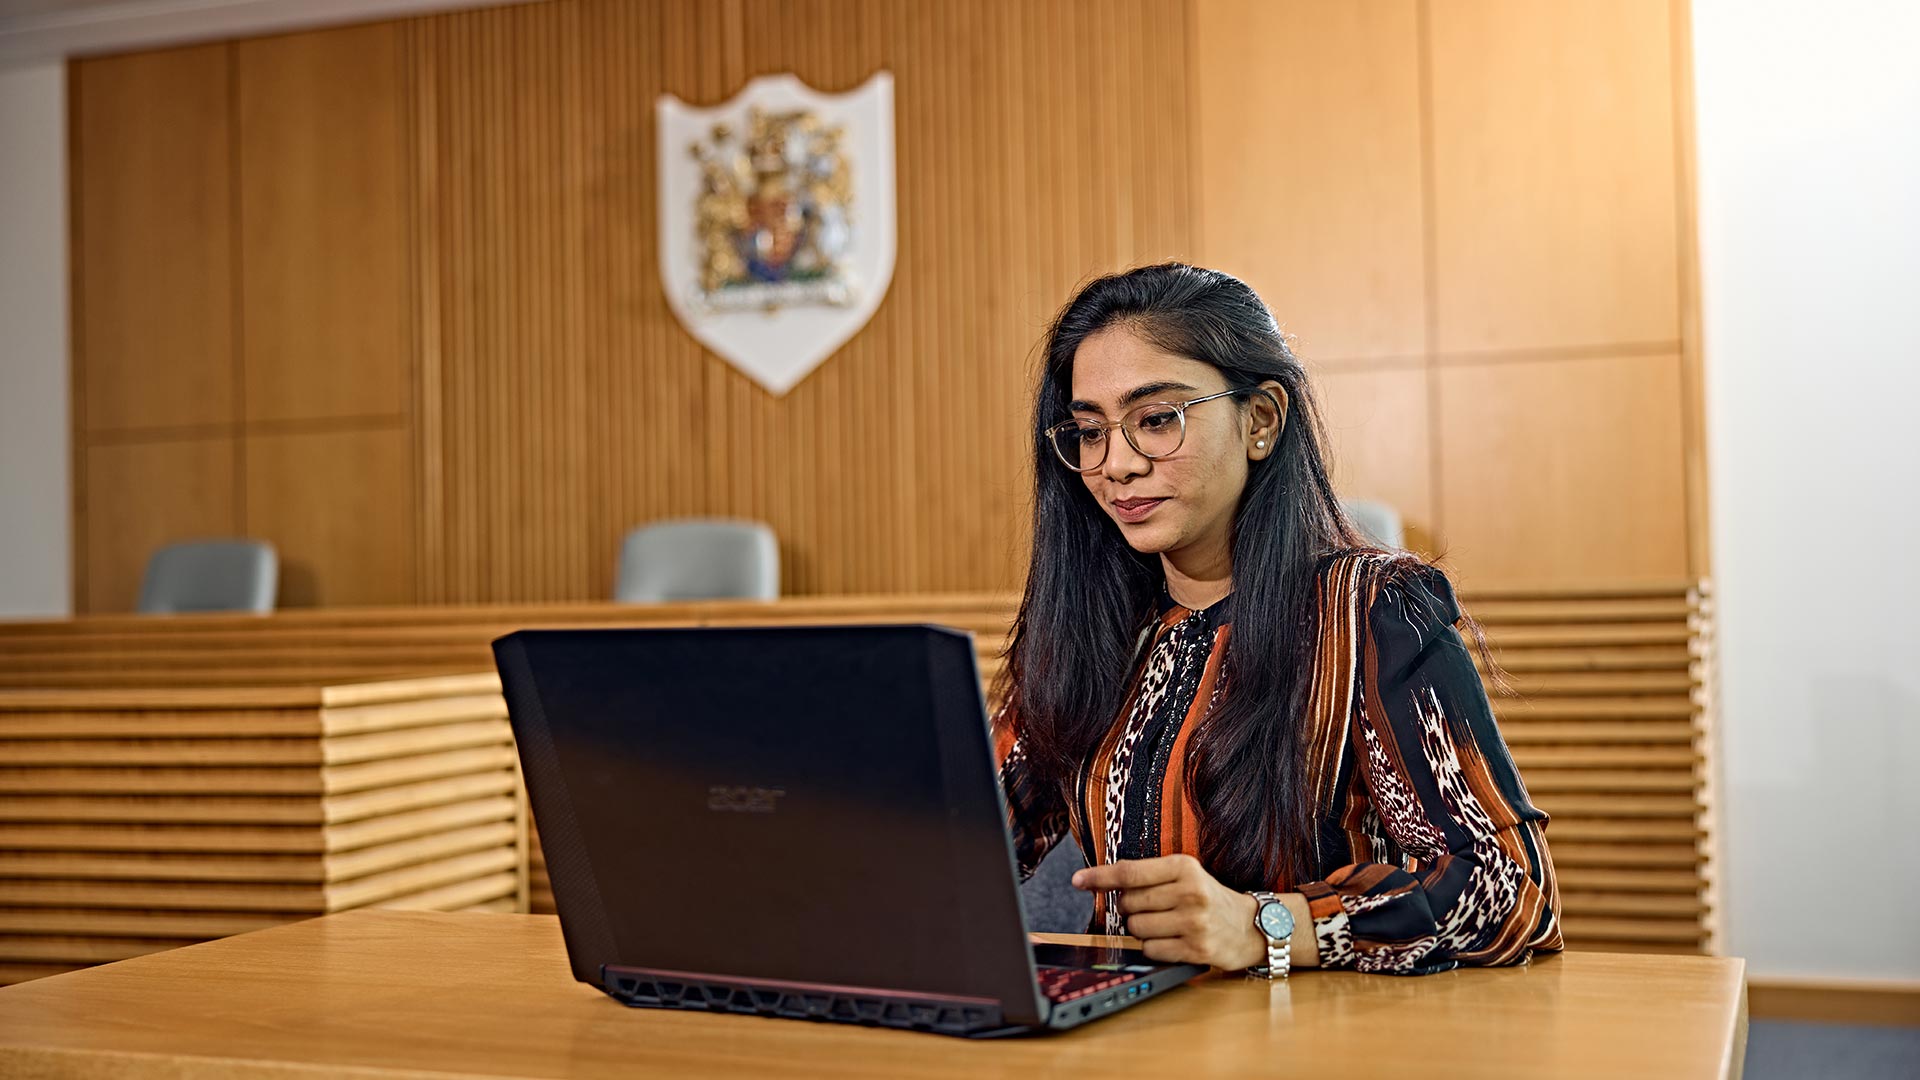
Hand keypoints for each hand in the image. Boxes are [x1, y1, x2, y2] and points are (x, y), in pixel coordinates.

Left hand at [1071, 854, 1266, 969]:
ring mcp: (1194, 922)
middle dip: (1130, 909)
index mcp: (1184, 867)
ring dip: (1142, 930)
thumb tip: (1101, 883)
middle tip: (1151, 909)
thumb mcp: (1186, 875)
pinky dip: (1154, 948)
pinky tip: (1172, 941)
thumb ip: (1149, 877)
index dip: (1099, 877)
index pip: (1130, 872)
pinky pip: (1151, 950)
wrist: (1250, 927)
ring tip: (1165, 925)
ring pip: (1136, 928)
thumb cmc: (1209, 899)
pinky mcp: (1196, 949)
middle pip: (1128, 903)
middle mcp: (1190, 892)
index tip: (1078, 880)